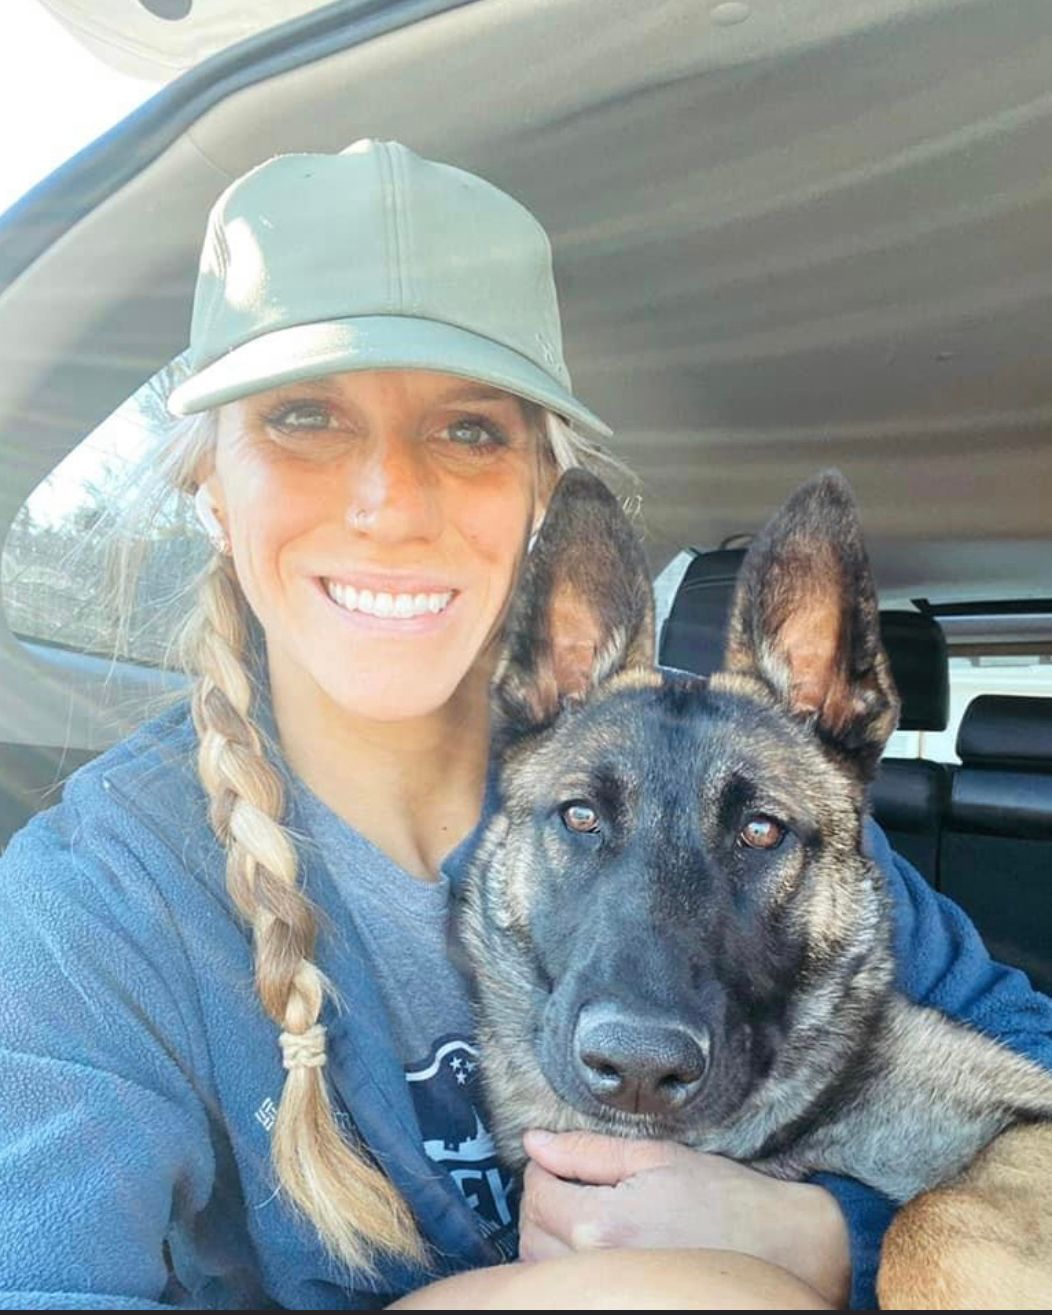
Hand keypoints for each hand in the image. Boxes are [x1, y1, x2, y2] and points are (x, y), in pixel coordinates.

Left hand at [520, 1129, 850, 1307]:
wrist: (779, 1247)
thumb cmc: (725, 1197)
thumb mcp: (656, 1156)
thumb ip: (587, 1151)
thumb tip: (534, 1141)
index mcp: (603, 1223)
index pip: (536, 1191)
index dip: (544, 1167)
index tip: (561, 1160)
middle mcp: (598, 1265)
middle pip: (530, 1231)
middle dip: (541, 1199)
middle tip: (569, 1181)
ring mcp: (610, 1290)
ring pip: (541, 1265)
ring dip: (548, 1234)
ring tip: (581, 1211)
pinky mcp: (621, 1304)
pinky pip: (568, 1286)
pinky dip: (564, 1263)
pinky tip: (591, 1244)